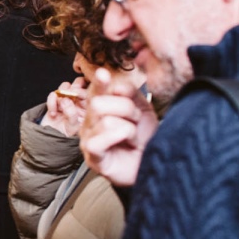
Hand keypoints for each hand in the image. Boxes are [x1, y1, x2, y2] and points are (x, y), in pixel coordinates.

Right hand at [43, 78, 88, 136]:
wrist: (51, 141)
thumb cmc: (66, 136)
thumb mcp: (73, 126)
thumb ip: (71, 113)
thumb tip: (65, 99)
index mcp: (89, 106)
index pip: (90, 90)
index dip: (83, 89)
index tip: (76, 94)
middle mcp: (79, 101)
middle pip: (79, 83)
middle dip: (73, 88)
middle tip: (69, 95)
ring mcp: (67, 100)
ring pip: (66, 86)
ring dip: (62, 94)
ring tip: (60, 106)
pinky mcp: (55, 102)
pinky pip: (53, 95)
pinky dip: (51, 102)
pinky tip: (53, 113)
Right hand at [80, 67, 157, 187]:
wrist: (150, 165)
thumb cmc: (143, 139)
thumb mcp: (142, 111)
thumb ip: (131, 95)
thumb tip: (117, 86)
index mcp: (101, 110)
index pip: (96, 92)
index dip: (99, 83)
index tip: (103, 73)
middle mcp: (90, 123)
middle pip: (99, 103)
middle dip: (125, 109)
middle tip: (135, 121)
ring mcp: (88, 140)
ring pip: (105, 121)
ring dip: (128, 127)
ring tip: (134, 137)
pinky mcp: (92, 157)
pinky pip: (98, 140)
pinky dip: (119, 136)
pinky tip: (128, 142)